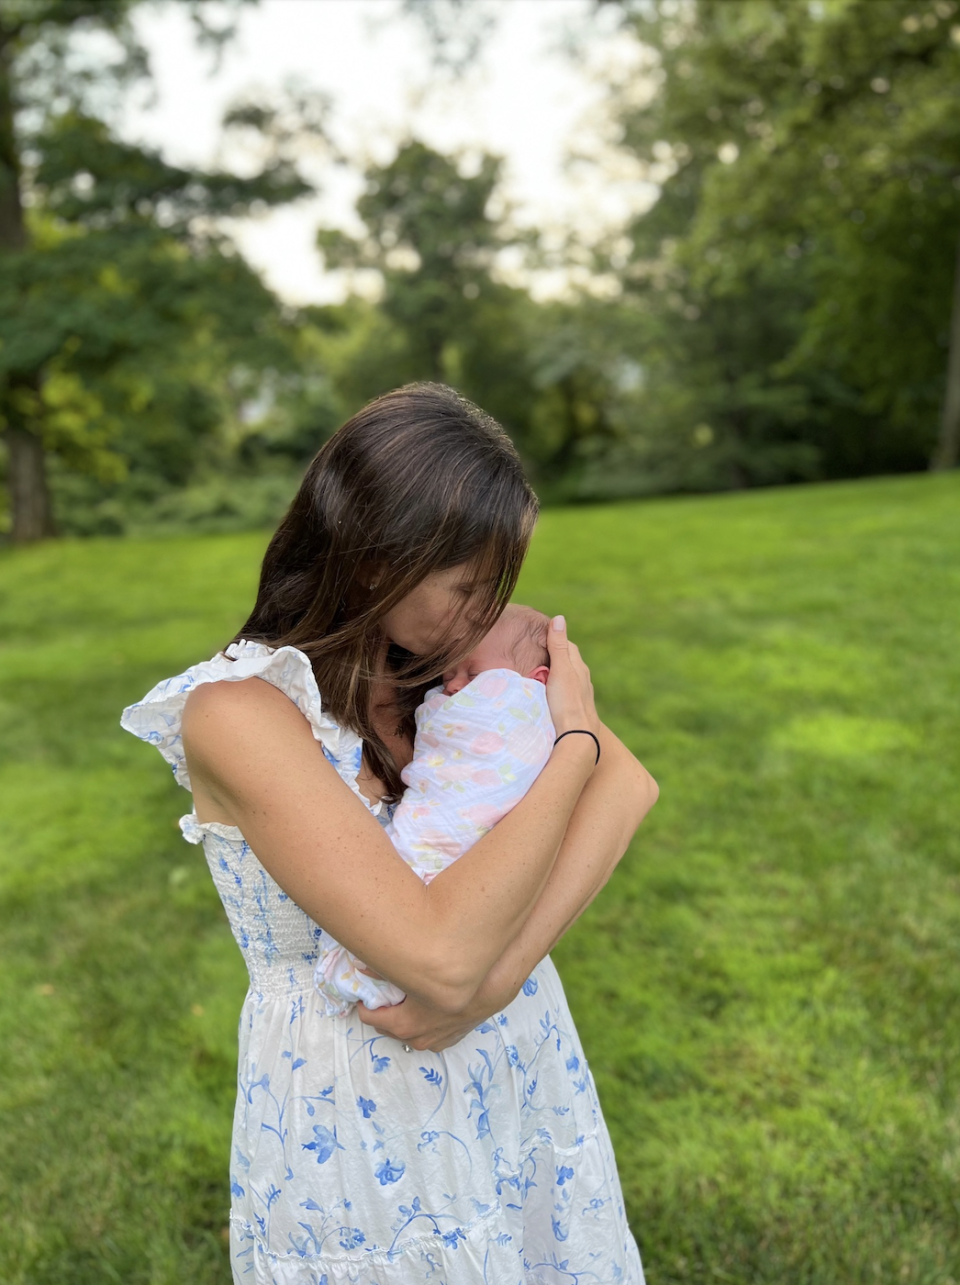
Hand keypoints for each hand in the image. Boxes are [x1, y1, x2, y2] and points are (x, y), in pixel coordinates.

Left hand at [354, 973, 513, 1051]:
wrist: (489, 989)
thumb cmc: (451, 979)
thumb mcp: (414, 972)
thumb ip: (384, 970)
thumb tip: (361, 967)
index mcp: (405, 1025)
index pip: (370, 1017)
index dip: (365, 1002)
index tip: (366, 991)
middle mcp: (417, 1039)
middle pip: (386, 1027)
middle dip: (383, 1010)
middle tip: (384, 993)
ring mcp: (434, 1042)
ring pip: (407, 1033)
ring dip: (402, 1019)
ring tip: (404, 999)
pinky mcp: (447, 1041)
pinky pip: (426, 1036)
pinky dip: (421, 1024)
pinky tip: (425, 1009)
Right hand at [545, 615, 599, 737]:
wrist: (577, 739)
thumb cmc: (567, 703)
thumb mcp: (560, 670)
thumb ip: (558, 646)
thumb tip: (559, 618)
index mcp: (579, 668)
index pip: (568, 646)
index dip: (554, 639)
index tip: (539, 637)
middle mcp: (582, 680)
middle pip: (567, 662)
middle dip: (553, 656)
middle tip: (533, 654)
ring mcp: (579, 697)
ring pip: (565, 680)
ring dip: (552, 675)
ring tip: (535, 674)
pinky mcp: (573, 711)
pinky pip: (562, 694)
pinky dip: (553, 690)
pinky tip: (544, 696)